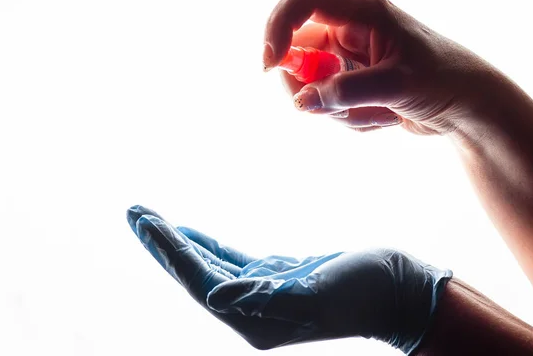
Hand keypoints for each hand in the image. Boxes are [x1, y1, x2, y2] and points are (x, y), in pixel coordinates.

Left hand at [127, 205, 451, 352]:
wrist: (399, 291)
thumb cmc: (366, 292)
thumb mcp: (319, 293)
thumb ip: (268, 297)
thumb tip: (218, 298)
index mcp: (256, 319)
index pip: (200, 282)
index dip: (171, 252)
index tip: (146, 221)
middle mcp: (252, 311)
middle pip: (195, 274)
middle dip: (163, 243)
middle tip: (134, 212)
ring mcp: (262, 294)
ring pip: (208, 266)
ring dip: (178, 242)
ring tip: (149, 218)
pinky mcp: (276, 279)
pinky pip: (230, 261)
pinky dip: (206, 246)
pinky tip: (190, 233)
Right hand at [264, 0, 511, 135]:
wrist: (467, 105)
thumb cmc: (443, 80)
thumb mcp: (398, 85)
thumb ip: (348, 92)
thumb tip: (302, 101)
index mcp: (362, 10)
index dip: (278, 25)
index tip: (271, 64)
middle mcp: (350, 27)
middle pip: (297, 47)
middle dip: (307, 83)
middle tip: (325, 108)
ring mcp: (348, 55)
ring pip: (311, 82)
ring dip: (334, 107)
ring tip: (377, 113)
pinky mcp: (350, 79)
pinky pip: (327, 100)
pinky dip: (345, 116)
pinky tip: (380, 116)